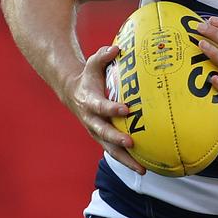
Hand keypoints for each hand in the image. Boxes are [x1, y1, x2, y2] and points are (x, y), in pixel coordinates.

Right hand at [64, 45, 145, 174]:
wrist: (73, 93)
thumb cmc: (89, 76)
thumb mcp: (92, 63)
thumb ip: (103, 55)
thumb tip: (117, 48)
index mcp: (89, 101)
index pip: (101, 107)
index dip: (112, 109)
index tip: (126, 110)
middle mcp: (91, 120)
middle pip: (104, 133)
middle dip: (117, 139)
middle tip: (131, 143)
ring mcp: (96, 132)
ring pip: (110, 149)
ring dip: (125, 159)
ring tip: (142, 169)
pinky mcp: (103, 139)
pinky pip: (115, 152)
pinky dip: (128, 161)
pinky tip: (144, 168)